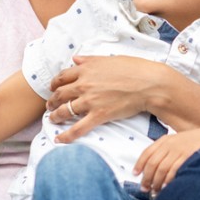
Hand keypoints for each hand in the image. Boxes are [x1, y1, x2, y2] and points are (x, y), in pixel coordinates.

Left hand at [48, 55, 163, 142]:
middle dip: (52, 101)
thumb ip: (89, 59)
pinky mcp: (98, 115)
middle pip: (60, 94)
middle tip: (50, 105)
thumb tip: (75, 59)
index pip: (62, 77)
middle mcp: (84, 84)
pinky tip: (59, 140)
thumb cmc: (134, 69)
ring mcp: (90, 101)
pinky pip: (77, 128)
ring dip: (55, 116)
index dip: (54, 84)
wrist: (149, 84)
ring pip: (64, 111)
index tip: (53, 88)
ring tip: (52, 119)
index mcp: (86, 69)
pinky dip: (66, 136)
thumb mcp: (109, 59)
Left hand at [134, 126, 199, 194]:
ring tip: (156, 191)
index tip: (135, 174)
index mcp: (166, 140)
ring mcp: (179, 151)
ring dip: (156, 182)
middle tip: (145, 188)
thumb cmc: (197, 142)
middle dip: (147, 178)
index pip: (147, 153)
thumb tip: (155, 166)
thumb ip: (167, 150)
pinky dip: (168, 181)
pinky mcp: (188, 157)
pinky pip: (173, 171)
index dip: (139, 164)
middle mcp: (170, 145)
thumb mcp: (179, 141)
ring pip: (161, 169)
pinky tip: (166, 188)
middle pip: (152, 164)